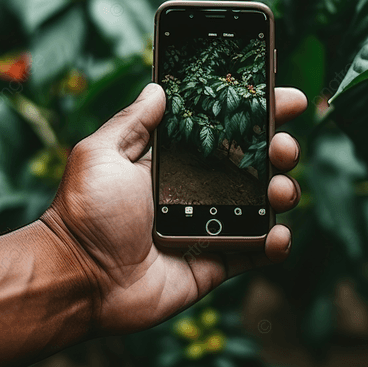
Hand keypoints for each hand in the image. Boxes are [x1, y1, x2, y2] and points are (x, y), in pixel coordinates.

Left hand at [41, 82, 305, 335]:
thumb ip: (132, 122)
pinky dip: (276, 244)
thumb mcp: (100, 154)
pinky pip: (256, 252)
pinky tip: (277, 235)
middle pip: (255, 164)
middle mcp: (197, 191)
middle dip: (280, 149)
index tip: (289, 99)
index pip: (225, 130)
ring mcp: (210, 227)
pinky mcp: (215, 262)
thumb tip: (158, 88)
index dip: (259, 113)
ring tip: (279, 190)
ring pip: (264, 205)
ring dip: (283, 191)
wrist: (78, 277)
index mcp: (174, 162)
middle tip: (282, 146)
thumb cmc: (84, 213)